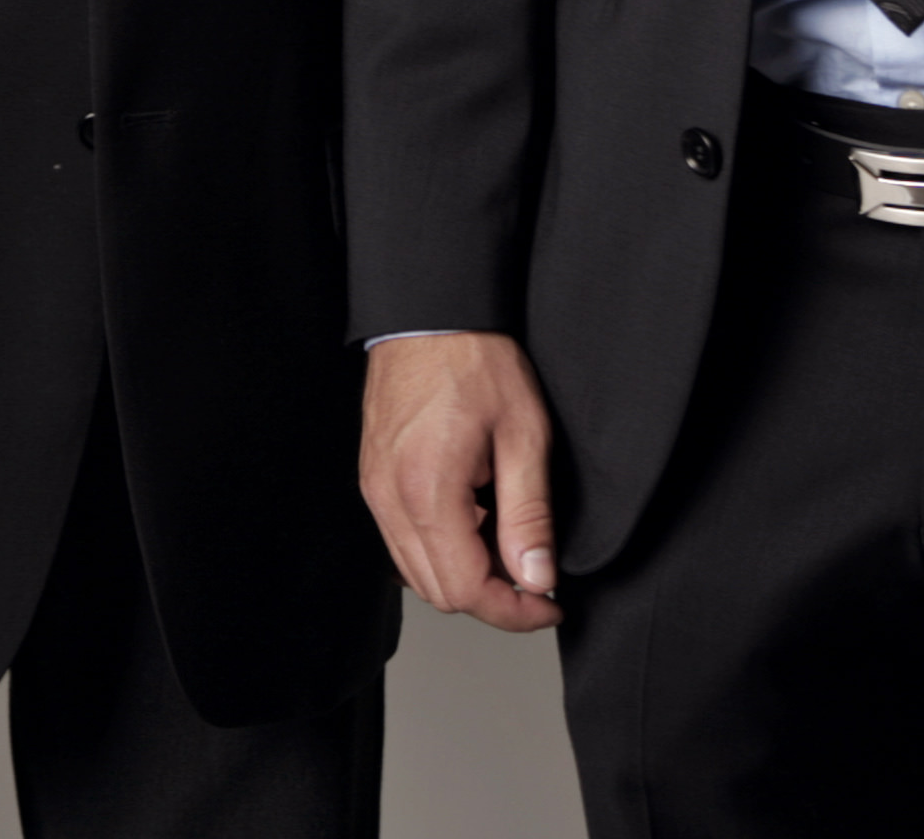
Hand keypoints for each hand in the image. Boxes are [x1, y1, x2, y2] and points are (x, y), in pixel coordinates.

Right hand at [360, 332, 560, 630]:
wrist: (428, 313)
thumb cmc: (475, 359)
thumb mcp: (524, 435)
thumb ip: (530, 515)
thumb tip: (538, 578)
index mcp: (428, 491)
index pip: (466, 590)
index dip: (515, 611)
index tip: (550, 603)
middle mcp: (390, 499)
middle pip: (438, 592)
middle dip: (493, 598)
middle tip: (538, 577)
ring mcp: (375, 490)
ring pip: (417, 573)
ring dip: (466, 575)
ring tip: (508, 541)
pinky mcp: (373, 479)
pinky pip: (403, 541)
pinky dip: (442, 549)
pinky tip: (475, 519)